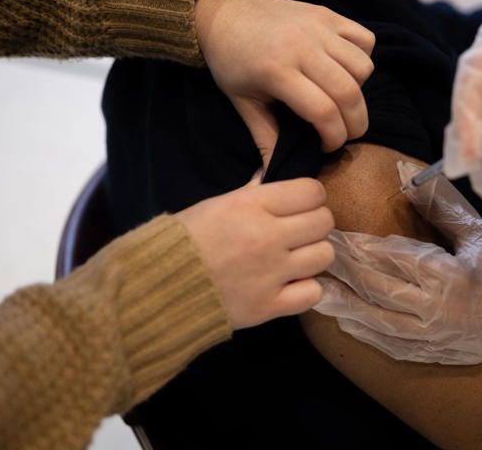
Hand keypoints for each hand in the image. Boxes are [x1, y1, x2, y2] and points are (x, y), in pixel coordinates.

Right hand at [176, 175, 333, 329]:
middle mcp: (267, 236)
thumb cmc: (183, 241)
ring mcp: (271, 273)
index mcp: (252, 206)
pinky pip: (313, 293)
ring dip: (313, 256)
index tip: (301, 205)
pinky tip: (289, 285)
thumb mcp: (216, 205)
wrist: (156, 288)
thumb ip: (252, 192)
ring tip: (294, 259)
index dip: (311, 197)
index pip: (312, 191)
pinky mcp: (269, 306)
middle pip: (324, 222)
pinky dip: (305, 290)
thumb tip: (271, 176)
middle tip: (299, 232)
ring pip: (324, 255)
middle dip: (315, 224)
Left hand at [195, 0, 375, 163]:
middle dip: (356, 123)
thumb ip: (264, 137)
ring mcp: (318, 27)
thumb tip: (271, 176)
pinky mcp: (327, 14)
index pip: (323, 111)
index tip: (327, 146)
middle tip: (346, 134)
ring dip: (359, 91)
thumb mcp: (242, 102)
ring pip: (363, 66)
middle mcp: (302, 47)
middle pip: (349, 93)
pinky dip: (363, 58)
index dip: (334, 137)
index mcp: (277, 72)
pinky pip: (365, 39)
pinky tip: (344, 69)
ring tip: (341, 99)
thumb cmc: (230, 61)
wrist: (223, 13)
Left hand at [314, 161, 481, 364]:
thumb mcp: (480, 231)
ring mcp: (438, 337)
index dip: (358, 247)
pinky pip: (394, 345)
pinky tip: (348, 321)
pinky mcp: (440, 351)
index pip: (391, 259)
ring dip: (345, 306)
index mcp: (450, 278)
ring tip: (316, 290)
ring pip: (378, 322)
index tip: (331, 234)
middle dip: (343, 273)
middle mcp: (439, 311)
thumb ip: (441, 206)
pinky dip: (367, 332)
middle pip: (377, 290)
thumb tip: (408, 177)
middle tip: (313, 257)